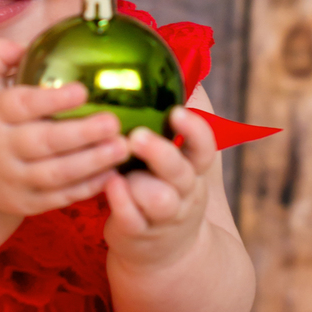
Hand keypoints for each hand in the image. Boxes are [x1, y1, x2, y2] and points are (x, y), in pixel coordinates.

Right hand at [0, 39, 129, 215]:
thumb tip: (27, 43)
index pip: (21, 105)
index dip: (51, 100)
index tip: (82, 91)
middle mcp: (1, 148)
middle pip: (43, 142)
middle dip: (81, 133)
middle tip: (114, 122)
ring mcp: (14, 179)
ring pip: (57, 174)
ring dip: (92, 162)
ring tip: (122, 147)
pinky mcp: (28, 203)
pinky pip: (61, 196)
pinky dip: (88, 187)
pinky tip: (112, 173)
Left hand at [104, 107, 217, 269]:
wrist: (165, 253)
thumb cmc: (162, 186)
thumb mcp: (176, 156)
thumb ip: (172, 117)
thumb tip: (170, 58)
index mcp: (192, 167)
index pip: (204, 146)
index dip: (195, 129)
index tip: (178, 111)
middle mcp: (183, 192)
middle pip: (181, 173)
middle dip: (162, 154)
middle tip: (138, 137)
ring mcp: (161, 216)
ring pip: (160, 201)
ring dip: (141, 183)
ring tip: (119, 167)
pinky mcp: (138, 233)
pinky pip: (132, 220)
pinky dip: (121, 203)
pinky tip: (107, 184)